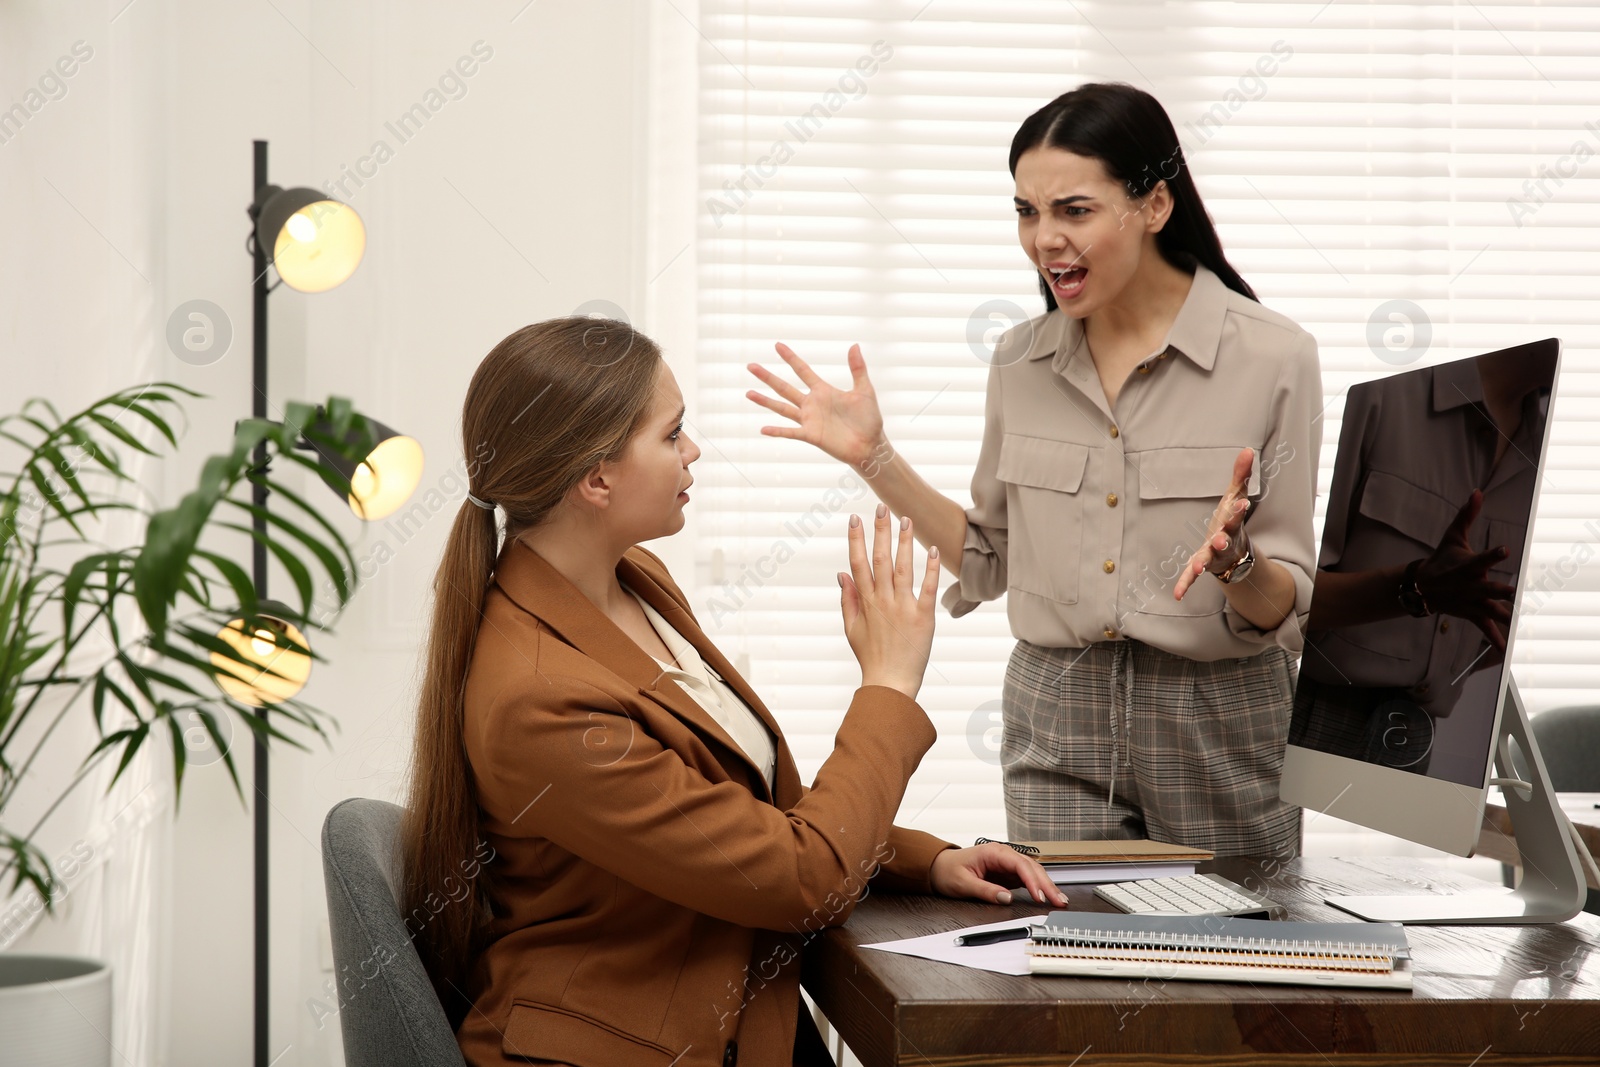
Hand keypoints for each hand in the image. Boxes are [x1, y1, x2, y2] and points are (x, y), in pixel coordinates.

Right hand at [747, 342, 886, 470]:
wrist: (870, 445)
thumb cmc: (869, 419)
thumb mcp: (864, 390)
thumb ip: (857, 369)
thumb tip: (854, 345)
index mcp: (823, 391)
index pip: (802, 371)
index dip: (790, 358)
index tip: (777, 345)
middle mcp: (812, 404)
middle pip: (784, 387)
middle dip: (768, 377)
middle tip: (751, 365)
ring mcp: (809, 420)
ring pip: (782, 408)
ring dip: (765, 401)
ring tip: (748, 393)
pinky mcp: (811, 435)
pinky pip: (790, 432)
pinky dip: (777, 431)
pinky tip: (763, 428)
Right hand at [839, 503, 939, 699]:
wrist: (890, 683)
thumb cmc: (871, 657)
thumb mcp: (852, 629)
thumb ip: (848, 599)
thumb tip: (842, 573)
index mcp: (866, 602)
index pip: (858, 563)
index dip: (856, 539)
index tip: (855, 518)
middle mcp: (883, 601)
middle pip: (880, 559)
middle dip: (880, 531)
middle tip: (882, 507)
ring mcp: (903, 607)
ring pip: (902, 568)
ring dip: (903, 542)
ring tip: (906, 519)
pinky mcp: (923, 616)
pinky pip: (927, 588)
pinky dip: (929, 568)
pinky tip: (932, 549)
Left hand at [930, 843, 1067, 906]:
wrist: (940, 866)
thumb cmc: (949, 870)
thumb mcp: (963, 883)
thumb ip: (985, 890)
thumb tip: (1006, 898)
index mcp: (993, 852)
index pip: (1019, 864)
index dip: (1032, 880)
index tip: (1040, 896)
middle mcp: (1003, 854)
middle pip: (1031, 867)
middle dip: (1047, 884)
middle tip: (1059, 900)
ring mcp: (1007, 863)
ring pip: (1033, 872)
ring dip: (1046, 885)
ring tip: (1060, 899)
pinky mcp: (1007, 873)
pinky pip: (1027, 878)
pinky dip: (1039, 887)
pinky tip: (1048, 896)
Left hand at [1174, 447, 1254, 600]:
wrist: (1234, 551)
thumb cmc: (1231, 520)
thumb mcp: (1236, 496)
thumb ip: (1241, 475)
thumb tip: (1247, 449)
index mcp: (1232, 524)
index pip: (1236, 516)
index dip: (1238, 510)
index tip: (1240, 504)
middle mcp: (1225, 541)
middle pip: (1225, 540)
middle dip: (1223, 540)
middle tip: (1221, 539)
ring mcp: (1213, 555)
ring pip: (1209, 560)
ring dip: (1203, 563)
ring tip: (1197, 567)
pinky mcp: (1202, 565)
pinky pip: (1192, 576)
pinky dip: (1185, 584)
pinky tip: (1177, 595)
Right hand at [1415, 489, 1514, 651]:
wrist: (1420, 588)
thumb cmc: (1441, 559)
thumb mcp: (1452, 536)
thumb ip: (1467, 515)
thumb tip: (1477, 492)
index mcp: (1467, 566)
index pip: (1481, 558)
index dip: (1493, 554)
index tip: (1505, 550)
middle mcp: (1469, 585)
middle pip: (1487, 588)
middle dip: (1499, 591)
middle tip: (1513, 592)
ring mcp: (1470, 602)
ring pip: (1489, 610)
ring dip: (1503, 615)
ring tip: (1518, 621)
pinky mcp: (1471, 614)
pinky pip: (1485, 628)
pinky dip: (1494, 639)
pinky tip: (1506, 648)